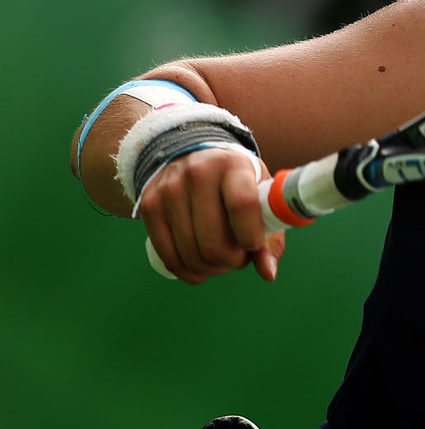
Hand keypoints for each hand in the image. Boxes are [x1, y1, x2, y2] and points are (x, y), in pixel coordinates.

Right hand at [137, 147, 285, 283]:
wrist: (191, 155)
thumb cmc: (235, 181)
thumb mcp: (260, 194)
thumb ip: (270, 233)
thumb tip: (268, 273)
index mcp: (233, 166)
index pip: (242, 205)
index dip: (250, 236)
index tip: (254, 246)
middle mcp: (198, 174)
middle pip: (213, 241)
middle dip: (232, 262)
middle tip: (240, 257)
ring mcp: (169, 190)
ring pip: (191, 254)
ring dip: (212, 269)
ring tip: (222, 259)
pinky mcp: (149, 205)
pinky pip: (168, 256)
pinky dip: (189, 272)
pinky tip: (201, 269)